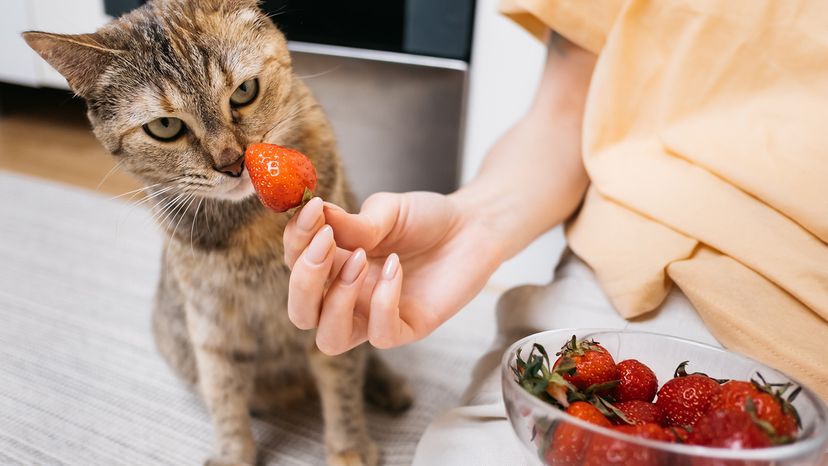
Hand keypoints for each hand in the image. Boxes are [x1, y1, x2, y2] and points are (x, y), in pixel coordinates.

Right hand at [283, 192, 501, 354]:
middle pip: (301, 312)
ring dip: (336, 301)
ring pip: (330, 339)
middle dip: (304, 280)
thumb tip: (317, 214)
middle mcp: (347, 295)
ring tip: (361, 259)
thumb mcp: (387, 210)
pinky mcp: (407, 328)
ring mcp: (374, 315)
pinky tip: (395, 267)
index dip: (296, 240)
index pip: (294, 263)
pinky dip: (382, 302)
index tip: (313, 210)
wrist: (473, 226)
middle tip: (327, 242)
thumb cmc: (425, 218)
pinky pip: (380, 335)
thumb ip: (352, 221)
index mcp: (333, 263)